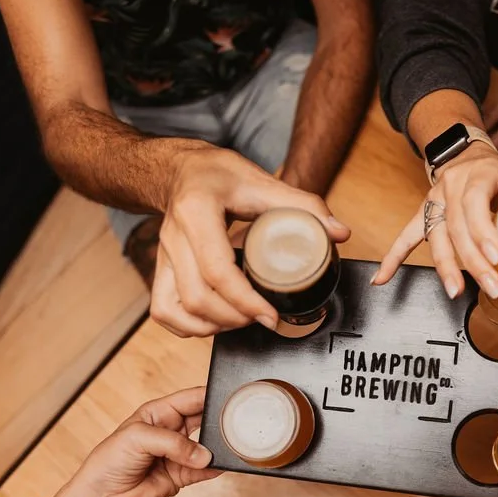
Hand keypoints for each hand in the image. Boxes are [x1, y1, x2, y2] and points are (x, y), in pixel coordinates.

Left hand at [48, 387, 221, 496]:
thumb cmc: (109, 461)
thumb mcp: (137, 438)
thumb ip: (173, 442)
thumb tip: (203, 455)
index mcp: (159, 413)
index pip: (191, 398)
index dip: (209, 394)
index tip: (229, 396)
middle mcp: (171, 430)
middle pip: (203, 419)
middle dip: (218, 419)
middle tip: (235, 421)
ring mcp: (177, 454)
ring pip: (207, 445)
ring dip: (218, 445)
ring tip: (230, 445)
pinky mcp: (181, 476)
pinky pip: (205, 470)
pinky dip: (214, 468)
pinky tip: (223, 464)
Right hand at [152, 147, 350, 336]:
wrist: (182, 170)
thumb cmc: (219, 175)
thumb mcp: (262, 181)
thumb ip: (303, 205)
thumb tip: (339, 233)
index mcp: (197, 211)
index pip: (216, 269)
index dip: (245, 300)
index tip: (271, 316)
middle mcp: (173, 236)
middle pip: (196, 297)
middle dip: (234, 318)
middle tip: (264, 318)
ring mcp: (162, 255)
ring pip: (174, 309)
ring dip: (211, 325)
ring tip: (243, 321)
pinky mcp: (159, 268)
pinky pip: (163, 310)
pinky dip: (189, 326)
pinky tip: (216, 322)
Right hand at [372, 142, 497, 299]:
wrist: (466, 150)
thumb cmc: (497, 172)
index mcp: (479, 173)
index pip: (476, 203)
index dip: (484, 231)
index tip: (496, 257)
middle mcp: (451, 186)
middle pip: (458, 228)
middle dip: (474, 261)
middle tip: (492, 286)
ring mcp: (434, 200)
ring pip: (436, 237)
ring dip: (445, 267)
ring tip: (455, 291)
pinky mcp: (424, 213)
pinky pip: (406, 237)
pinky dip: (393, 258)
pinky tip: (381, 280)